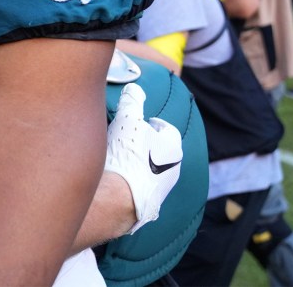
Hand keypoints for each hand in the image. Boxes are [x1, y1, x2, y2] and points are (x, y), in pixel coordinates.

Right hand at [104, 83, 182, 233]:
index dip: (154, 123)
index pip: (167, 129)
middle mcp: (173, 170)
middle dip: (148, 143)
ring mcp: (162, 190)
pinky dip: (133, 180)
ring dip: (141, 163)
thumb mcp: (126, 120)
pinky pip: (142, 186)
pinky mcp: (148, 205)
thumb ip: (132, 102)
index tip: (143, 121)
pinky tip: (118, 178)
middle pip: (162, 150)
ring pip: (153, 170)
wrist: (120, 197)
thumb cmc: (127, 156)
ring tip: (122, 158)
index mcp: (173, 148)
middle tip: (130, 138)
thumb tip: (134, 88)